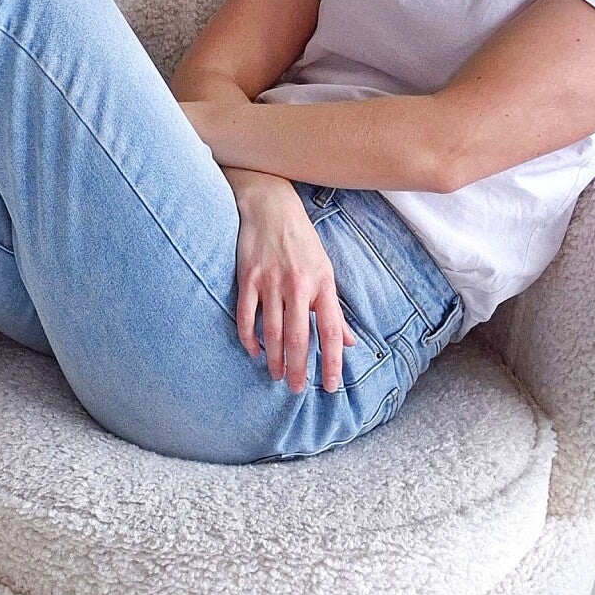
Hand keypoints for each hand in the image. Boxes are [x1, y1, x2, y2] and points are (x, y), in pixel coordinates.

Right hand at [229, 169, 353, 394]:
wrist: (271, 205)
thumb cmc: (302, 241)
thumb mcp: (326, 270)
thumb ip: (334, 309)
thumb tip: (348, 342)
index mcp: (322, 284)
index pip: (330, 331)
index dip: (331, 361)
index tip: (330, 386)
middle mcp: (298, 284)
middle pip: (298, 337)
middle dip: (298, 368)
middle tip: (296, 389)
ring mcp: (270, 281)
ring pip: (272, 331)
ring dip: (274, 359)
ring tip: (277, 376)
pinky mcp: (248, 277)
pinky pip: (246, 315)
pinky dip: (249, 337)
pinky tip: (254, 351)